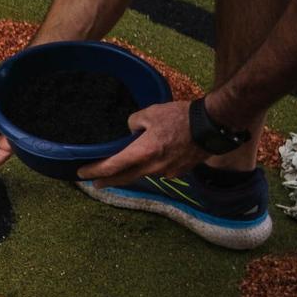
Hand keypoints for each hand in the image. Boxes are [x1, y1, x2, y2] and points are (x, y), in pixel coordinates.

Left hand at [76, 100, 201, 182]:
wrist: (214, 126)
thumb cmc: (181, 117)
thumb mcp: (150, 113)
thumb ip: (133, 122)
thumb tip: (131, 132)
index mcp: (143, 152)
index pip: (112, 166)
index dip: (95, 171)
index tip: (82, 173)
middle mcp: (153, 167)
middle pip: (124, 178)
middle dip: (108, 181)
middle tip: (96, 183)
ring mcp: (168, 172)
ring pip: (143, 175)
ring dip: (130, 174)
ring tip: (121, 171)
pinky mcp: (180, 171)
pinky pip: (160, 172)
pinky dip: (151, 168)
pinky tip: (151, 162)